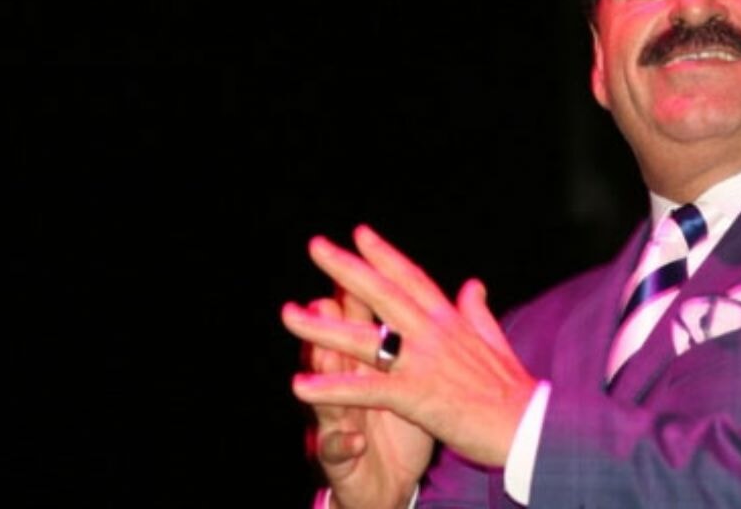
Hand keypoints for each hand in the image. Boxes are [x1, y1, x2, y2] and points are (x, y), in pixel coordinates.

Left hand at [282, 224, 537, 467]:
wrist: (530, 426)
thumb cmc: (515, 389)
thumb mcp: (496, 341)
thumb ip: (478, 312)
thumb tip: (474, 284)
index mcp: (450, 320)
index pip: (412, 278)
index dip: (384, 254)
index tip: (359, 233)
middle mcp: (434, 333)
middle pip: (382, 293)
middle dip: (346, 268)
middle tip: (315, 246)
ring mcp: (424, 362)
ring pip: (365, 338)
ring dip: (323, 327)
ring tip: (289, 315)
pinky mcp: (417, 395)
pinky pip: (367, 388)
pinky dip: (334, 387)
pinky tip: (302, 386)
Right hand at [294, 293, 432, 508]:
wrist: (388, 485)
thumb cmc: (398, 427)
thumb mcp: (410, 379)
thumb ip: (412, 336)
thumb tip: (418, 293)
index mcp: (370, 365)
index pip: (363, 321)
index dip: (361, 290)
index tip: (360, 254)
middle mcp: (348, 388)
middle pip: (337, 350)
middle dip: (328, 323)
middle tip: (322, 299)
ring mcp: (339, 421)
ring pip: (327, 395)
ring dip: (325, 377)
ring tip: (323, 357)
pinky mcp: (340, 456)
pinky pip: (336, 448)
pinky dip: (343, 442)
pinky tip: (352, 437)